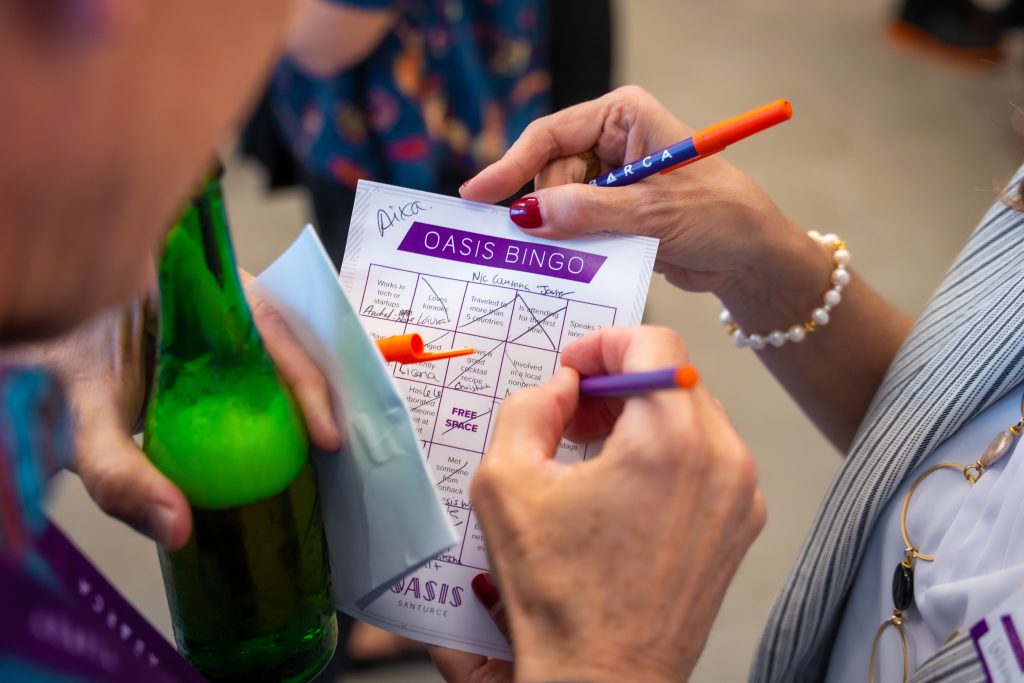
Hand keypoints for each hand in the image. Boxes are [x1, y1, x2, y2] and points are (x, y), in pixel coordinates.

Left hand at [6, 275, 341, 550]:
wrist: (28, 346)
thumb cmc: (50, 366)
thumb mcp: (80, 420)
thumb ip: (119, 473)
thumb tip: (179, 528)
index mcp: (186, 281)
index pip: (268, 322)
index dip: (306, 379)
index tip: (327, 438)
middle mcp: (207, 284)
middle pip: (283, 330)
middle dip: (312, 384)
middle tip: (330, 445)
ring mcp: (207, 304)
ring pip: (272, 341)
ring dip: (295, 388)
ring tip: (314, 442)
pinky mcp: (203, 327)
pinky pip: (250, 354)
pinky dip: (270, 392)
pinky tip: (275, 432)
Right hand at [435, 326, 765, 682]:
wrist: (602, 676)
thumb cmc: (558, 595)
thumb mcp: (506, 481)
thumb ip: (527, 407)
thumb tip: (560, 387)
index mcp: (670, 439)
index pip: (653, 342)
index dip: (603, 343)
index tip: (574, 370)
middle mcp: (722, 458)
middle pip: (674, 376)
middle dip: (618, 381)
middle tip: (573, 414)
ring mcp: (741, 493)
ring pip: (693, 414)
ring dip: (643, 416)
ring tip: (594, 453)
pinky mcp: (742, 523)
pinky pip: (709, 457)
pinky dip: (669, 453)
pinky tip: (625, 487)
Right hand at [460, 86, 828, 311]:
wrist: (751, 257)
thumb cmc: (718, 215)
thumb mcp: (651, 211)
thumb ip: (586, 212)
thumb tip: (526, 215)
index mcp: (622, 117)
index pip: (550, 135)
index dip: (510, 164)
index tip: (479, 194)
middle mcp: (612, 141)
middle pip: (549, 174)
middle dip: (553, 208)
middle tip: (575, 236)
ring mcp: (611, 178)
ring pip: (558, 205)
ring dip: (568, 231)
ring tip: (605, 245)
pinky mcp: (613, 212)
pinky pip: (574, 227)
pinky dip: (576, 244)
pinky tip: (591, 256)